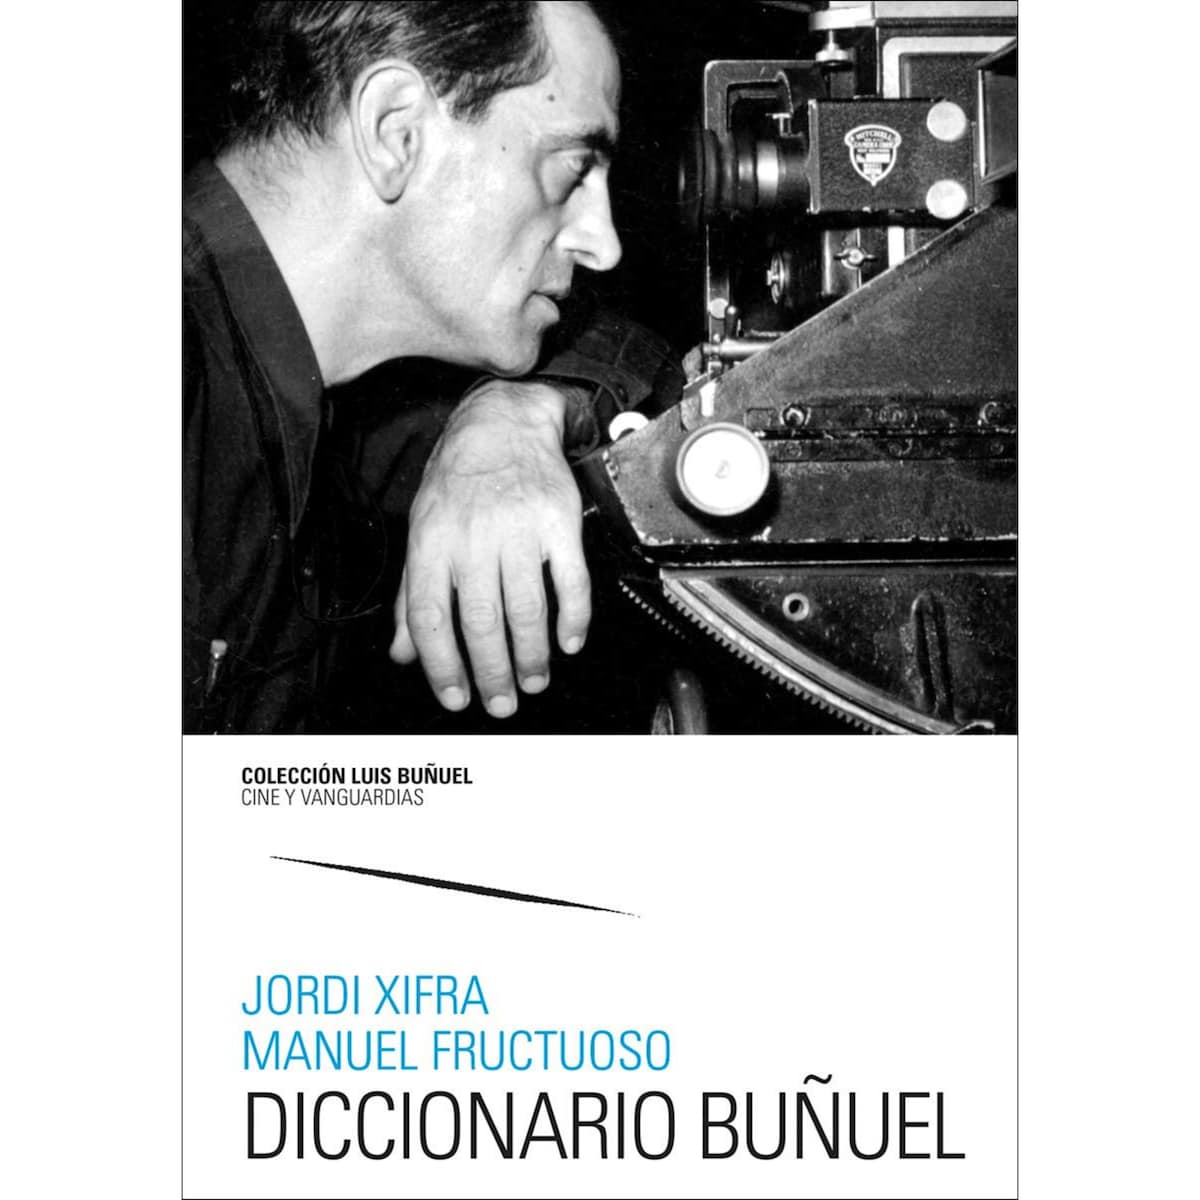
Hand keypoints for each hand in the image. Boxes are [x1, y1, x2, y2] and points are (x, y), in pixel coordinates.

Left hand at [389, 380, 590, 716]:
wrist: (502, 422)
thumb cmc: (458, 480)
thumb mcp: (421, 530)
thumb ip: (411, 595)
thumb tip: (403, 652)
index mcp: (432, 542)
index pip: (430, 616)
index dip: (442, 665)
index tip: (456, 697)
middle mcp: (472, 537)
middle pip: (480, 620)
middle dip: (492, 671)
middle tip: (502, 704)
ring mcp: (519, 528)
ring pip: (526, 607)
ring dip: (531, 654)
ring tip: (533, 682)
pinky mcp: (559, 522)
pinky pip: (570, 580)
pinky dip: (573, 618)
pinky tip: (569, 642)